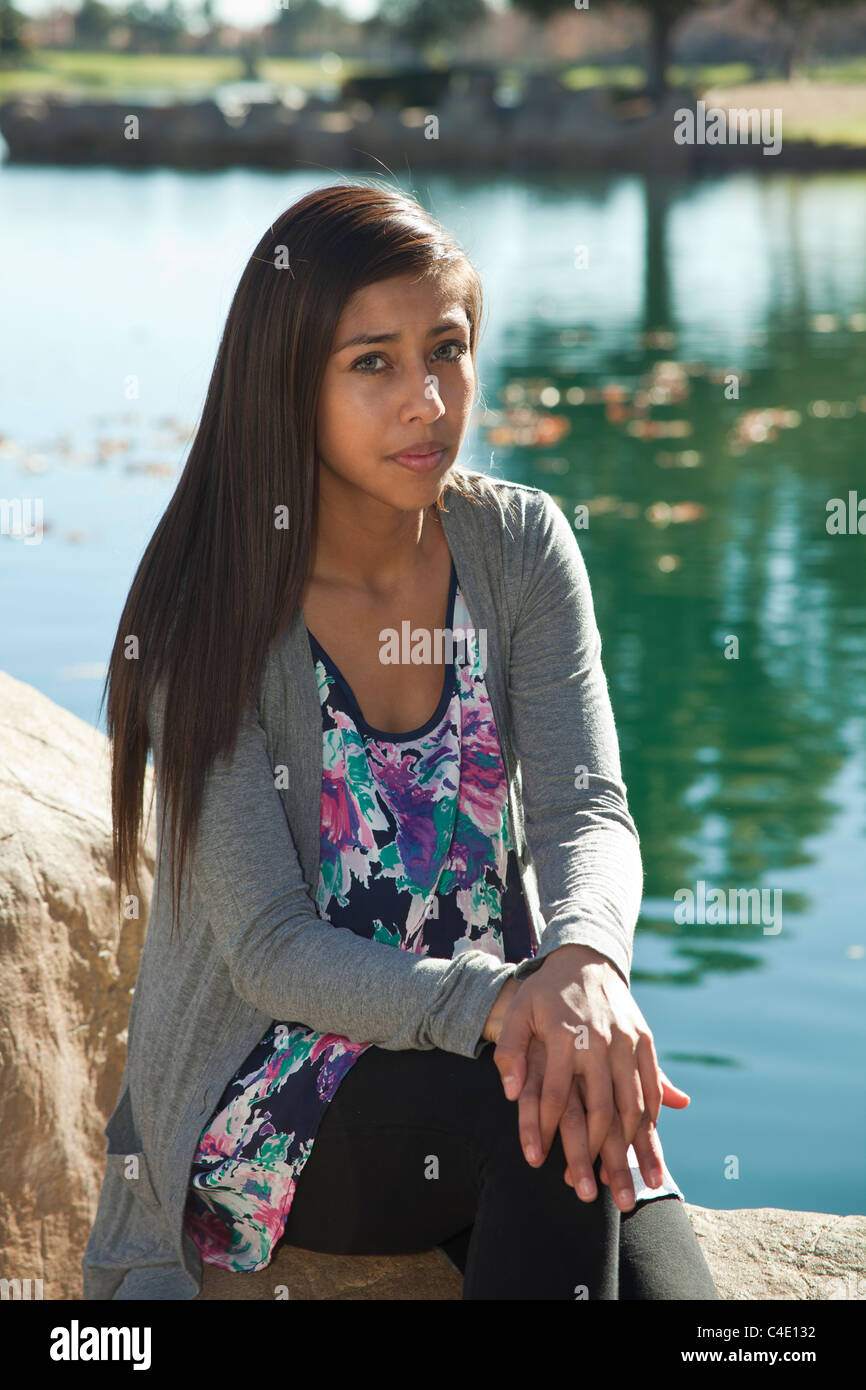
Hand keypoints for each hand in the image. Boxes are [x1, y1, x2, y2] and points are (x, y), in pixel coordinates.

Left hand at [492, 944, 690, 1211]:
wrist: (585, 958)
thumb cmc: (544, 991)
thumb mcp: (518, 1012)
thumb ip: (510, 1051)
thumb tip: (510, 1093)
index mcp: (564, 1036)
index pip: (553, 1095)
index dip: (543, 1131)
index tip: (537, 1163)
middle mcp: (598, 1042)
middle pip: (600, 1110)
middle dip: (597, 1156)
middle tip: (594, 1194)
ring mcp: (625, 1041)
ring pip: (632, 1104)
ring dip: (633, 1146)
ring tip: (635, 1181)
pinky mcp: (644, 1040)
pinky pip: (650, 1085)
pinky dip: (651, 1116)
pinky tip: (647, 1140)